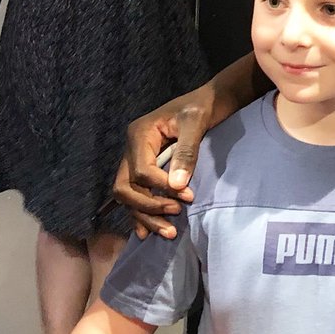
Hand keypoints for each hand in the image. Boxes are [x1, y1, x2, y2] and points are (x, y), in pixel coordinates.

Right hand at [112, 83, 216, 238]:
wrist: (209, 101)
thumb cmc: (201, 107)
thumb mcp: (195, 123)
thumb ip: (186, 152)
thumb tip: (177, 186)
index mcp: (139, 133)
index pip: (141, 171)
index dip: (161, 188)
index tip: (188, 196)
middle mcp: (131, 148)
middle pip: (125, 187)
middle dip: (147, 206)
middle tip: (175, 214)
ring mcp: (135, 159)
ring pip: (128, 196)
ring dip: (145, 216)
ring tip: (169, 232)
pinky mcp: (144, 168)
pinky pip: (135, 195)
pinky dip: (141, 213)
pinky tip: (148, 231)